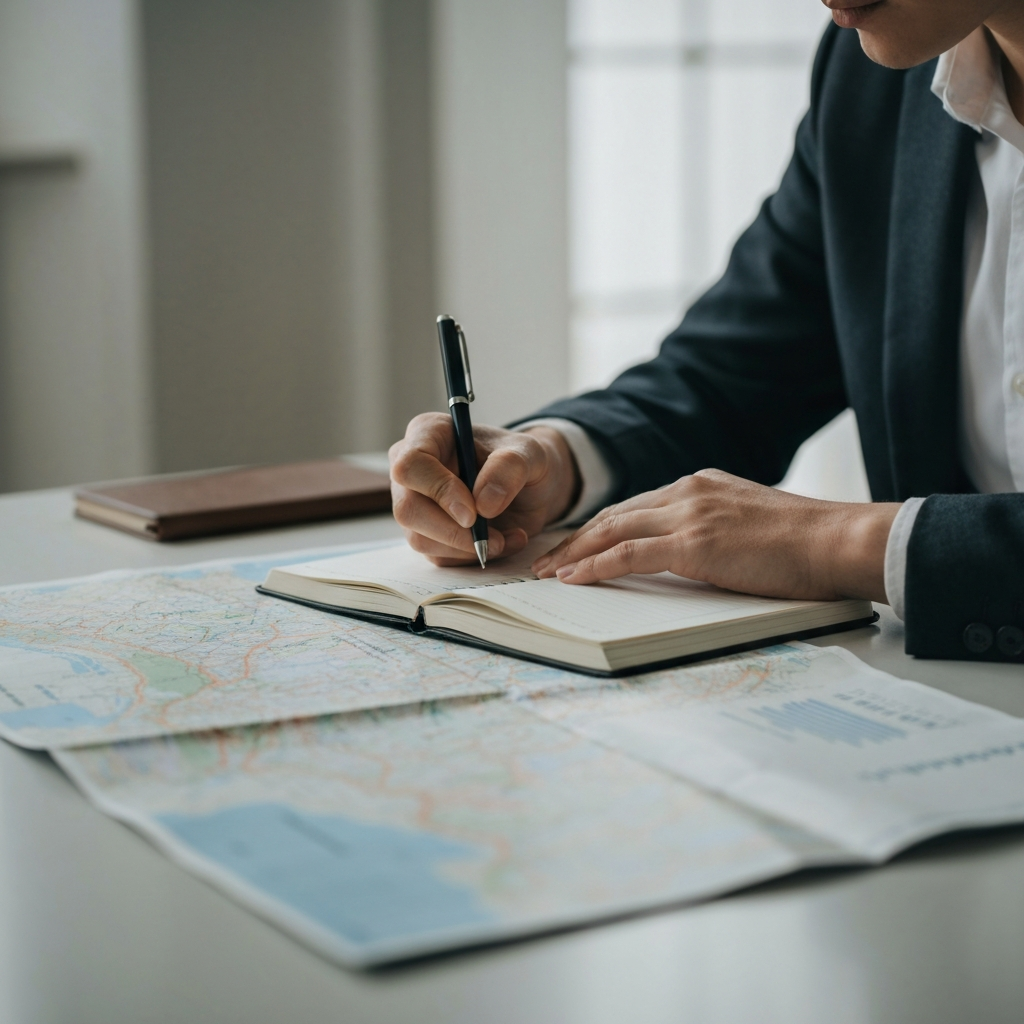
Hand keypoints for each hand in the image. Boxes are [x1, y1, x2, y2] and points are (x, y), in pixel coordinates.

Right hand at [389, 414, 579, 564]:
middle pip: (408, 509)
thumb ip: (509, 468)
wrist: (529, 487)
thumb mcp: (529, 453)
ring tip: (507, 537)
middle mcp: (413, 470)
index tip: (474, 513)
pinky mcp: (426, 533)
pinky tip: (502, 541)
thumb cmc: (522, 460)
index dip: (439, 491)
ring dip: (468, 548)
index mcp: (428, 434)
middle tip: (494, 538)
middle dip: (453, 532)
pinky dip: (474, 556)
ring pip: (421, 539)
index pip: (411, 465)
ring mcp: (415, 504)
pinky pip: (439, 556)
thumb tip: (483, 505)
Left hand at [532, 469, 900, 602]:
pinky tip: (573, 576)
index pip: (635, 507)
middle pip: (614, 515)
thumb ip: (712, 527)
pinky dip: (595, 565)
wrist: (838, 540)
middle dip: (576, 539)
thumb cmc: (805, 542)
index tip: (576, 544)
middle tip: (546, 560)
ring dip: (574, 553)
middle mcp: (688, 491)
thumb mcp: (748, 523)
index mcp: (700, 485)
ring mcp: (689, 514)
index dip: (600, 528)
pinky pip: (628, 553)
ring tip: (548, 572)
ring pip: (612, 530)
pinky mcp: (694, 542)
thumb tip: (690, 551)